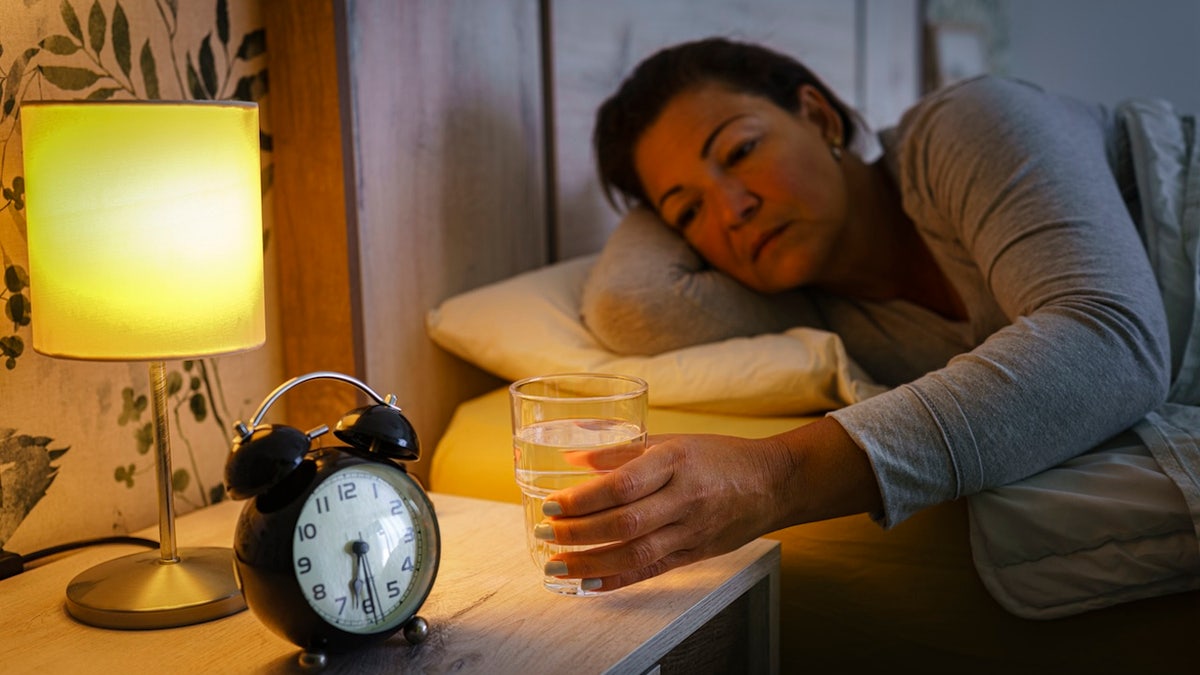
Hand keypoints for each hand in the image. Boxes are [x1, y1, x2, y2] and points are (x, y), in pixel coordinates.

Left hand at [537, 432, 796, 591]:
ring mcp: (691, 530)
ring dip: (590, 563)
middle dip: (578, 533)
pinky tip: (588, 583)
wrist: (773, 483)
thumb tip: (572, 458)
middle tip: (546, 533)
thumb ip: (623, 450)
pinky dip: (617, 580)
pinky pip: (652, 571)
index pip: (622, 484)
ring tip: (555, 563)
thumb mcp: (672, 440)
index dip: (582, 498)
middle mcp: (684, 497)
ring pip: (635, 553)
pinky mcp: (695, 553)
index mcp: (675, 460)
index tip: (551, 503)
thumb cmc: (718, 456)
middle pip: (624, 523)